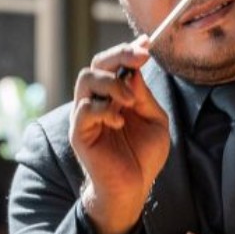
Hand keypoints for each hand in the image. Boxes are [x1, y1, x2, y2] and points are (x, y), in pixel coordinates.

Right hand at [69, 38, 169, 233]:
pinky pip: (84, 110)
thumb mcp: (155, 121)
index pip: (115, 64)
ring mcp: (85, 116)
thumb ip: (144, 97)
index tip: (146, 44)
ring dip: (111, 82)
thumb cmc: (143, 157)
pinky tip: (119, 122)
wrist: (132, 189)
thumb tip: (135, 71)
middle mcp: (97, 101)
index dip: (128, 50)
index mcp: (115, 96)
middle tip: (140, 57)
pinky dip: (104, 110)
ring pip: (86, 80)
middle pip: (97, 64)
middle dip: (119, 55)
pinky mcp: (79, 134)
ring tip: (129, 101)